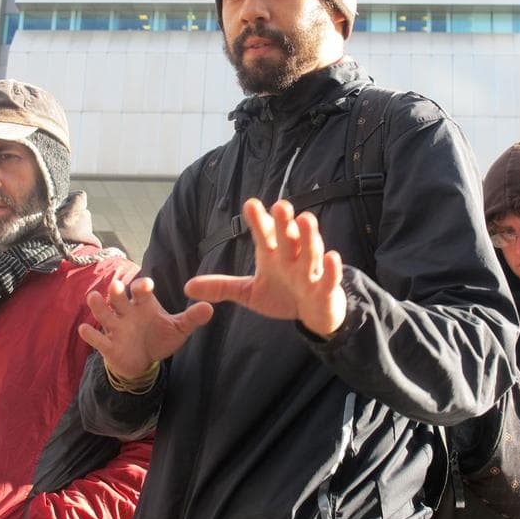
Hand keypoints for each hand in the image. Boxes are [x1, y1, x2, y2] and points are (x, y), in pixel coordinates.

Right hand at [78, 278, 212, 378]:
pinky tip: (85, 329)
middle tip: (116, 286)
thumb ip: (192, 318)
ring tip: (94, 298)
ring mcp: (115, 328)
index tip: (146, 286)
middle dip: (116, 291)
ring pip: (103, 312)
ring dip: (98, 305)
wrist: (143, 360)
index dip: (142, 286)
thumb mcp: (178, 329)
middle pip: (118, 296)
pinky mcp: (108, 345)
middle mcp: (127, 311)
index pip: (140, 289)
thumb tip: (209, 308)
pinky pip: (96, 339)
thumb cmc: (160, 338)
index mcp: (144, 304)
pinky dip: (90, 334)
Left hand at [184, 198, 346, 337]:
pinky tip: (332, 256)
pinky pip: (330, 278)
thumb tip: (187, 286)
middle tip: (280, 205)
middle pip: (288, 238)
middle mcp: (292, 258)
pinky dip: (332, 269)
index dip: (258, 221)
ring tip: (306, 220)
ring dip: (309, 237)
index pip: (264, 235)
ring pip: (310, 252)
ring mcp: (311, 273)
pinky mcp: (326, 289)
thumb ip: (222, 286)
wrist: (312, 314)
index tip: (250, 204)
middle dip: (284, 223)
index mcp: (273, 255)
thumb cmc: (282, 295)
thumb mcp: (249, 292)